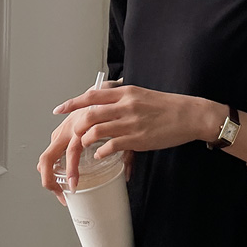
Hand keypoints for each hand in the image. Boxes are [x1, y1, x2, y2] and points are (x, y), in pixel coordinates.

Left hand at [38, 83, 209, 192]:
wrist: (188, 114)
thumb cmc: (165, 106)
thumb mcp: (140, 95)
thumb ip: (121, 98)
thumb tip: (104, 101)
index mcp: (125, 91)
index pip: (92, 95)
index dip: (73, 102)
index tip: (59, 109)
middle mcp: (125, 105)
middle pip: (90, 114)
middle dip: (76, 126)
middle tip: (71, 135)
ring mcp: (130, 122)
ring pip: (97, 131)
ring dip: (86, 141)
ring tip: (83, 147)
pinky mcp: (137, 139)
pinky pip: (111, 146)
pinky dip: (102, 152)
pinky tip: (101, 155)